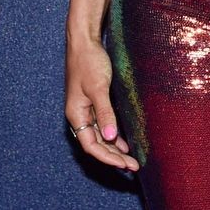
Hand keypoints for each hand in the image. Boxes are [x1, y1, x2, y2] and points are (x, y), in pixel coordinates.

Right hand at [64, 33, 136, 171]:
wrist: (85, 42)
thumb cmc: (89, 62)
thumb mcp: (98, 88)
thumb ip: (105, 113)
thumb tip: (112, 138)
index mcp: (76, 115)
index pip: (91, 146)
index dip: (108, 158)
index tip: (125, 165)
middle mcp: (79, 115)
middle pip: (96, 144)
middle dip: (113, 157)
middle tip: (133, 167)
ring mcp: (86, 109)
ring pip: (100, 136)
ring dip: (114, 149)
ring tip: (131, 160)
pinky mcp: (94, 102)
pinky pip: (103, 125)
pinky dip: (114, 136)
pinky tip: (124, 143)